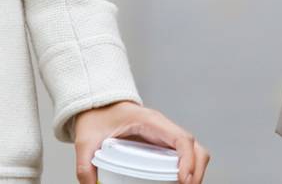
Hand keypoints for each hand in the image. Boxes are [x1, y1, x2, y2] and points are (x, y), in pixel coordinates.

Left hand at [72, 100, 208, 183]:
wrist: (96, 104)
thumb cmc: (97, 116)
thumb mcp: (86, 141)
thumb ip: (85, 166)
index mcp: (151, 122)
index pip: (181, 138)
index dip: (188, 159)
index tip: (183, 179)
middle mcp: (163, 128)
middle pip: (195, 147)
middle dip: (196, 170)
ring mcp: (164, 136)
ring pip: (193, 151)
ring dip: (194, 170)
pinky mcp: (161, 144)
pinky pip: (182, 156)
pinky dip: (186, 170)